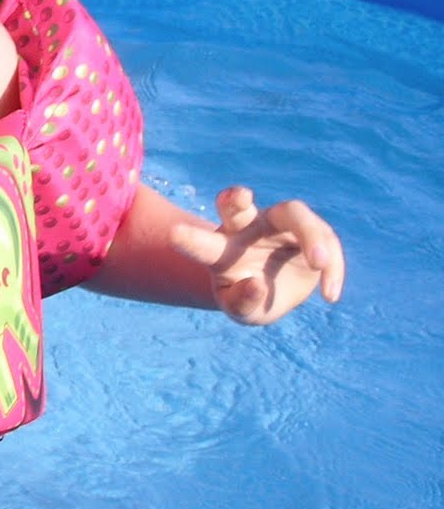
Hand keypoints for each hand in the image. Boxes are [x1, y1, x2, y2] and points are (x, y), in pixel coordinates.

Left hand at [170, 186, 344, 324]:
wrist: (275, 290)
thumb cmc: (248, 297)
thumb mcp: (243, 311)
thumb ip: (242, 302)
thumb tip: (256, 284)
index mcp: (220, 250)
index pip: (202, 243)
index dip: (190, 238)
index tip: (174, 235)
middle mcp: (246, 229)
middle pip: (238, 207)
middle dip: (235, 199)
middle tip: (239, 197)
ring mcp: (278, 224)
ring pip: (294, 213)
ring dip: (309, 236)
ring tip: (320, 265)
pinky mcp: (309, 229)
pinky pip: (326, 239)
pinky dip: (332, 266)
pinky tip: (329, 295)